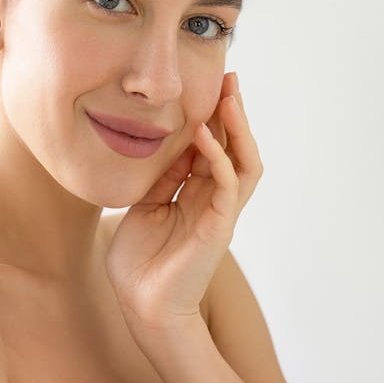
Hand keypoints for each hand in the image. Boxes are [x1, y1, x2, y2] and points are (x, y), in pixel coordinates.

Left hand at [104, 71, 263, 335]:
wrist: (142, 306)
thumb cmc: (139, 263)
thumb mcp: (143, 206)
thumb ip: (160, 179)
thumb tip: (166, 144)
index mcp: (195, 194)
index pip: (212, 147)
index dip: (211, 117)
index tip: (206, 84)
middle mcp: (213, 199)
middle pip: (234, 147)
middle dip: (232, 111)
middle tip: (229, 76)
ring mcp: (220, 212)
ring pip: (243, 161)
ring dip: (238, 128)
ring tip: (228, 96)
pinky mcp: (218, 227)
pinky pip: (227, 185)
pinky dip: (218, 158)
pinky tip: (203, 135)